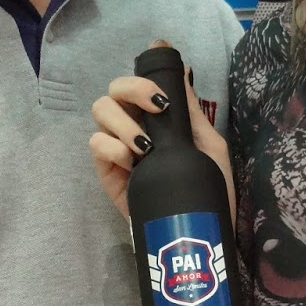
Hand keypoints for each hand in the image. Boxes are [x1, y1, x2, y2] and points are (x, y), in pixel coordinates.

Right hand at [90, 48, 234, 221]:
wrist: (200, 234)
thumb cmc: (209, 189)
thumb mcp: (209, 147)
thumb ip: (191, 113)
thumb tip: (185, 72)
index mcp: (157, 118)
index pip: (139, 85)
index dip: (143, 73)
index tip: (159, 71)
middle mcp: (133, 127)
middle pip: (114, 91)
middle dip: (133, 89)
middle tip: (157, 106)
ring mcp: (117, 148)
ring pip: (101, 111)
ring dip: (123, 123)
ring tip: (145, 147)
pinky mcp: (107, 172)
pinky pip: (96, 144)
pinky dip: (111, 146)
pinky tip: (131, 160)